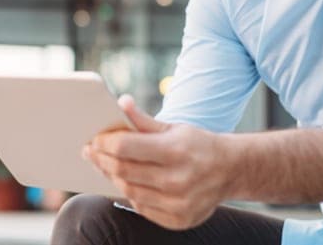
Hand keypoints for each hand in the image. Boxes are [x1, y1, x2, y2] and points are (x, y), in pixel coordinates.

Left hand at [82, 94, 230, 229]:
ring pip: (129, 190)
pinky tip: (127, 181)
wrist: (232, 170)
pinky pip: (141, 208)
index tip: (94, 139)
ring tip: (105, 166)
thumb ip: (144, 120)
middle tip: (91, 152)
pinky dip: (130, 193)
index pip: (125, 147)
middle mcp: (178, 180)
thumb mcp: (174, 127)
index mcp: (176, 151)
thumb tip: (121, 103)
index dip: (104, 143)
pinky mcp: (178, 220)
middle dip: (101, 160)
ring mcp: (178, 203)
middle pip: (123, 170)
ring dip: (112, 177)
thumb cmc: (198, 145)